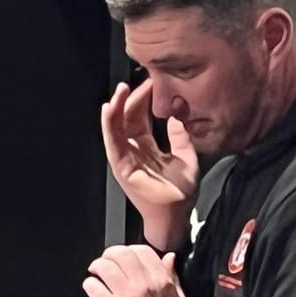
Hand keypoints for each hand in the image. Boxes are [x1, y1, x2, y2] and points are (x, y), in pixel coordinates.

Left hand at [84, 242, 192, 296]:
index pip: (141, 250)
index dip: (129, 251)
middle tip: (105, 263)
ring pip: (104, 266)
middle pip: (120, 254)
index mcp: (162, 280)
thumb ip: (172, 278)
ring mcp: (126, 296)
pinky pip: (93, 286)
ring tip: (96, 274)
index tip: (123, 259)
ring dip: (97, 268)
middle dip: (109, 256)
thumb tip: (168, 258)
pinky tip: (94, 291)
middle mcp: (144, 284)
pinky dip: (90, 285)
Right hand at [101, 79, 198, 251]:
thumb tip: (175, 119)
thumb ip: (180, 137)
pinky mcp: (122, 168)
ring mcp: (126, 160)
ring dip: (115, 108)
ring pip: (116, 129)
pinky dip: (109, 126)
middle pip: (126, 120)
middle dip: (128, 99)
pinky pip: (113, 143)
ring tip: (119, 90)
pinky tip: (108, 110)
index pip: (139, 119)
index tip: (151, 83)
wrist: (178, 215)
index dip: (143, 100)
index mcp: (146, 149)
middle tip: (135, 80)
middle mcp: (132, 153)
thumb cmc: (180, 193)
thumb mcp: (187, 157)